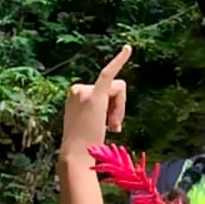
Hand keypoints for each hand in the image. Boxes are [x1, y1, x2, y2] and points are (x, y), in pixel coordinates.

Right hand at [60, 45, 130, 159]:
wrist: (76, 155)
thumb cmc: (85, 145)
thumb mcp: (91, 124)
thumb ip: (99, 113)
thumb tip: (112, 121)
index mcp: (76, 93)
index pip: (105, 93)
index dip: (113, 108)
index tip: (106, 122)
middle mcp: (78, 88)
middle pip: (115, 90)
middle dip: (118, 109)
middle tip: (112, 128)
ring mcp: (84, 91)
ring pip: (119, 91)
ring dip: (119, 110)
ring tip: (109, 127)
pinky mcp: (95, 97)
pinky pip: (109, 74)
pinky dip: (120, 60)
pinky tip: (128, 48)